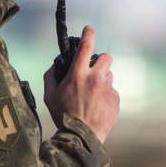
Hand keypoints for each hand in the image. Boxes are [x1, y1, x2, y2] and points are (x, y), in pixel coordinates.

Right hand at [43, 26, 118, 143]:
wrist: (81, 138)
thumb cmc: (63, 116)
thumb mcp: (49, 96)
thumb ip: (51, 76)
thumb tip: (55, 64)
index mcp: (77, 75)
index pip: (85, 46)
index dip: (88, 34)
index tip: (89, 29)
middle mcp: (95, 78)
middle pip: (105, 57)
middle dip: (100, 60)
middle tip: (93, 70)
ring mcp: (107, 89)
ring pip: (109, 75)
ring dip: (102, 79)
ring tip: (93, 95)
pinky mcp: (116, 99)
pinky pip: (112, 91)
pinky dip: (106, 95)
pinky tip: (97, 106)